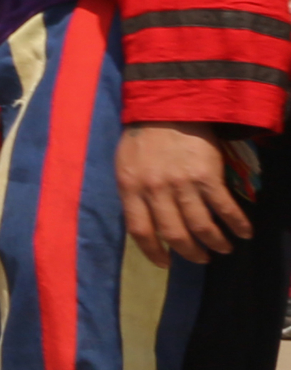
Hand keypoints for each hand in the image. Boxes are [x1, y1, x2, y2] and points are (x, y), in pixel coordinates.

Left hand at [119, 121, 253, 265]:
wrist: (168, 106)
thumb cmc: (143, 137)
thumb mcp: (126, 165)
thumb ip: (134, 192)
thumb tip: (145, 221)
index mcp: (131, 188)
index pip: (140, 231)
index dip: (154, 252)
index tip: (165, 263)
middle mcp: (155, 190)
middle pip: (175, 233)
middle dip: (190, 252)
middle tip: (201, 258)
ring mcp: (182, 184)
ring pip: (201, 226)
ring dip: (215, 242)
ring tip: (223, 249)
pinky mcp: (207, 176)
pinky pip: (224, 208)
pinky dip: (237, 224)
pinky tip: (244, 232)